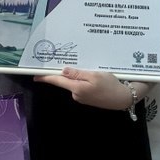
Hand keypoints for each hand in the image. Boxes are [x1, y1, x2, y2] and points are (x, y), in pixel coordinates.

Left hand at [34, 67, 150, 111]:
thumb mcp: (94, 75)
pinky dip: (81, 80)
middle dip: (62, 72)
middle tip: (59, 60)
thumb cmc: (111, 85)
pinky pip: (80, 86)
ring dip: (74, 75)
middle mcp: (77, 94)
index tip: (35, 75)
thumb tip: (63, 71)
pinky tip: (88, 74)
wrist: (124, 98)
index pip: (57, 81)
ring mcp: (82, 97)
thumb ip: (77, 74)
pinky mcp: (88, 97)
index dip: (46, 77)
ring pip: (73, 83)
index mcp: (77, 88)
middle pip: (65, 81)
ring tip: (79, 64)